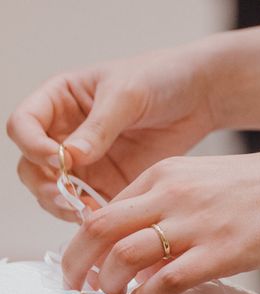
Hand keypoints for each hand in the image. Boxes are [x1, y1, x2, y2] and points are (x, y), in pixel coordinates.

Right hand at [7, 44, 216, 221]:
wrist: (200, 95)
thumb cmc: (162, 76)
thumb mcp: (128, 94)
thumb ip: (99, 126)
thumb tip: (71, 156)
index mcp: (62, 99)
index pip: (24, 124)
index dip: (31, 143)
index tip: (55, 157)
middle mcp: (67, 131)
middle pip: (31, 164)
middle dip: (44, 182)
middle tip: (66, 193)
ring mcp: (87, 159)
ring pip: (53, 189)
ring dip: (62, 203)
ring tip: (85, 210)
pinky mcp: (108, 180)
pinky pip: (87, 203)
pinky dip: (88, 213)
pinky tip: (103, 217)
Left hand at [60, 146, 259, 293]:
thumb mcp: (208, 178)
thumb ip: (171, 205)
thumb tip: (144, 244)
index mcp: (169, 172)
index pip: (105, 206)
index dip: (87, 240)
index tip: (88, 258)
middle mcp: (174, 193)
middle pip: (98, 230)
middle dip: (76, 263)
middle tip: (77, 282)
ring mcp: (195, 223)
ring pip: (121, 257)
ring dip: (107, 284)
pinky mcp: (219, 252)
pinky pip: (162, 283)